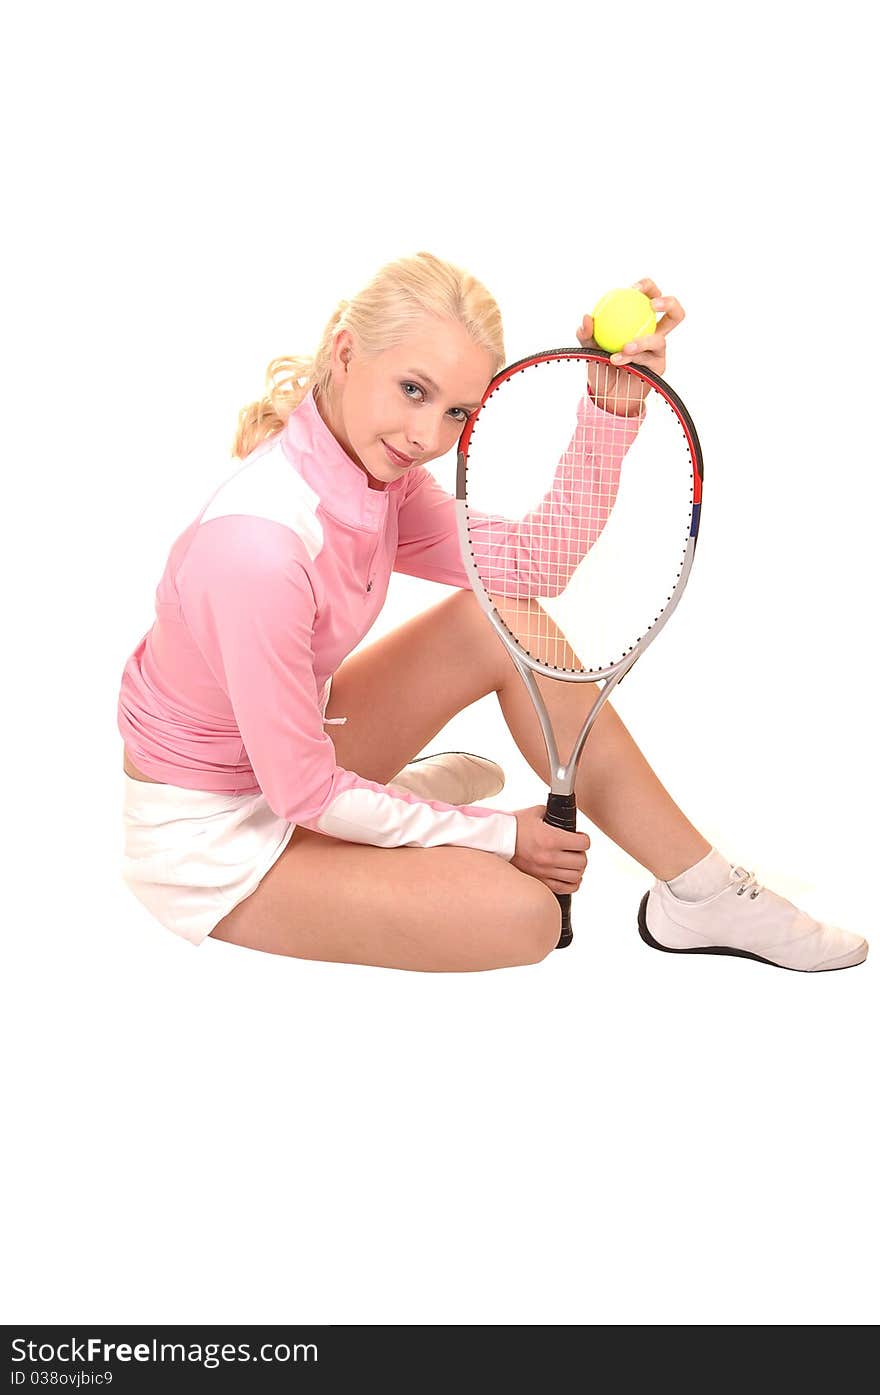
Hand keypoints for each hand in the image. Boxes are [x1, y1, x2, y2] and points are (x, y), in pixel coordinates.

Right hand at [511, 805, 589, 895]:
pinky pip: (565, 889)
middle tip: (575, 850)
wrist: (494, 841)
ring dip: (578, 869)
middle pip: (582, 862)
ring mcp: (544, 872)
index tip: (580, 838)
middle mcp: (549, 857)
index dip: (584, 839)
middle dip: (581, 854)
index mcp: (551, 839)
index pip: (583, 843)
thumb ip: (552, 813)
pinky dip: (572, 884)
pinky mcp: (539, 881)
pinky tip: (569, 876)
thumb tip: (564, 815)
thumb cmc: (512, 827)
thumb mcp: (535, 813)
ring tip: (572, 863)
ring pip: (576, 877)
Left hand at [576, 277, 685, 413]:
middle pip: (674, 313)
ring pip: (659, 340)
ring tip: (624, 347)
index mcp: (641, 320)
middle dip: (669, 303)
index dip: (647, 287)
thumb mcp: (589, 347)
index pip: (650, 296)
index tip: (632, 288)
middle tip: (652, 304)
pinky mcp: (658, 368)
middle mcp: (655, 333)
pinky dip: (630, 359)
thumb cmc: (599, 364)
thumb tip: (586, 317)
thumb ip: (587, 333)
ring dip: (642, 342)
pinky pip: (648, 360)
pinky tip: (617, 360)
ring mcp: (658, 351)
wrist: (604, 393)